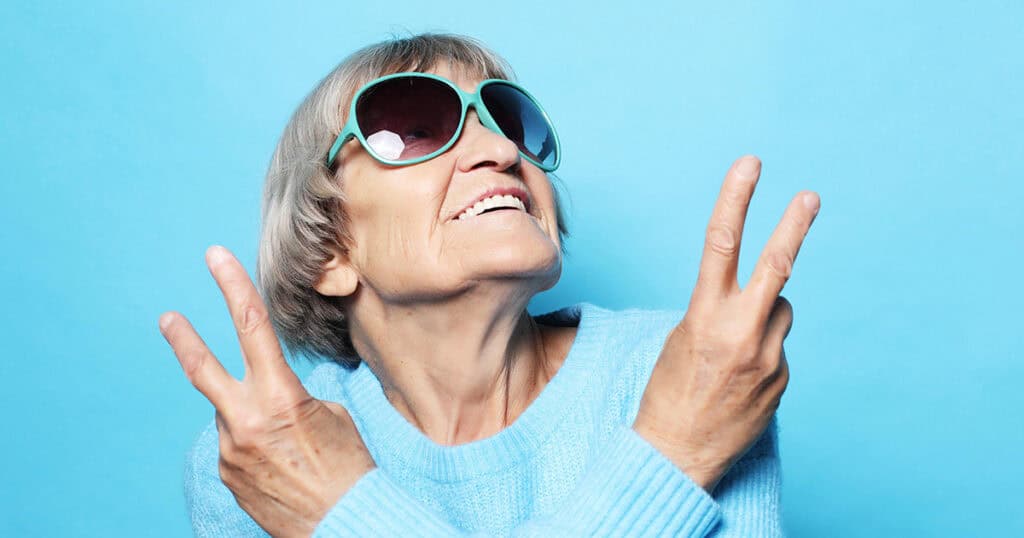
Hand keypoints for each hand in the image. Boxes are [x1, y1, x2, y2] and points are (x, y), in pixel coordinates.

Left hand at [159, 246, 374, 537]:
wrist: (344, 522)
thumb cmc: (348, 466)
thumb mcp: (330, 414)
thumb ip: (290, 396)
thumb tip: (268, 396)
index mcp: (280, 395)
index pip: (252, 325)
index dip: (231, 285)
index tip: (215, 258)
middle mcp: (246, 420)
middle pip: (202, 368)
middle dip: (183, 339)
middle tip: (167, 318)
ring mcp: (230, 450)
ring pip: (228, 415)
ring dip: (248, 418)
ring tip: (284, 444)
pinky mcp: (226, 475)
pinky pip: (232, 447)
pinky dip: (250, 446)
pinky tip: (276, 463)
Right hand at [634, 156, 818, 492]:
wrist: (675, 456)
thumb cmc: (667, 394)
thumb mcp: (681, 339)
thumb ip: (721, 310)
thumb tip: (764, 299)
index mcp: (704, 317)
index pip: (720, 243)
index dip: (736, 198)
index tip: (750, 164)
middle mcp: (742, 334)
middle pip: (776, 267)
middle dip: (793, 227)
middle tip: (810, 195)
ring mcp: (769, 360)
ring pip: (780, 312)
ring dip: (763, 318)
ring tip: (732, 352)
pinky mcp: (783, 382)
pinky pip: (778, 348)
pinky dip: (763, 354)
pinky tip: (739, 381)